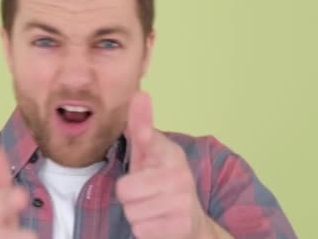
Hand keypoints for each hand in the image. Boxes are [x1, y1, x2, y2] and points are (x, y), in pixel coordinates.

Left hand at [115, 91, 216, 238]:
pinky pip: (139, 230)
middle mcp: (179, 175)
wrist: (193, 225)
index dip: (142, 126)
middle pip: (124, 190)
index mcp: (170, 154)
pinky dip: (144, 231)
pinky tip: (159, 224)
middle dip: (129, 198)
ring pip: (130, 212)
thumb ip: (140, 128)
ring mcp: (182, 202)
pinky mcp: (181, 227)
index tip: (141, 97)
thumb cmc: (162, 185)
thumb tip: (140, 93)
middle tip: (144, 195)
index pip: (149, 137)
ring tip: (152, 209)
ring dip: (136, 215)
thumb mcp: (148, 155)